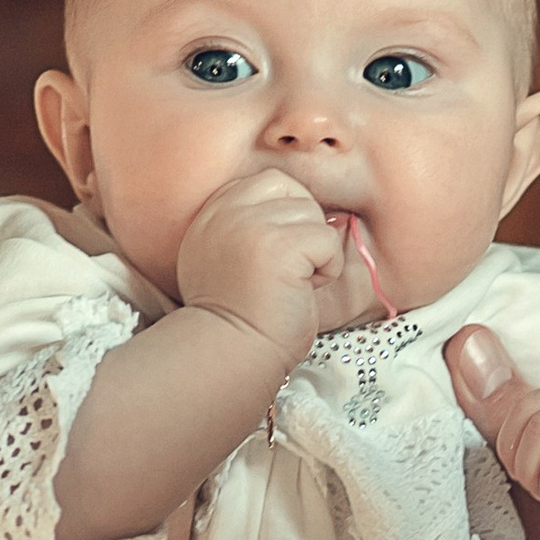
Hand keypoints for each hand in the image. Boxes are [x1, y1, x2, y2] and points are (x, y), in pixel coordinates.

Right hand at [175, 166, 352, 367]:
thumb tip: (316, 209)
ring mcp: (251, 224)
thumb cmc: (237, 318)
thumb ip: (250, 225)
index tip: (274, 259)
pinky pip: (327, 239)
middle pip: (294, 190)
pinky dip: (326, 270)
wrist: (229, 356)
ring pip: (314, 214)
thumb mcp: (226, 258)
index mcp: (212, 213)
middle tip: (287, 271)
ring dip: (315, 254)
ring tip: (290, 284)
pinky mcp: (279, 245)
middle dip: (303, 228)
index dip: (286, 217)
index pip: (268, 183)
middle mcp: (226, 211)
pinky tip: (300, 291)